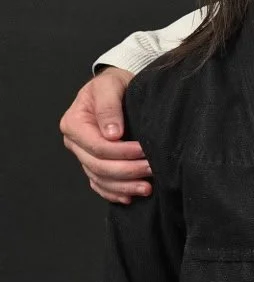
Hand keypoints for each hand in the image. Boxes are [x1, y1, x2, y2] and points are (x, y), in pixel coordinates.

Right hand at [60, 68, 149, 203]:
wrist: (116, 89)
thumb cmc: (113, 84)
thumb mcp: (110, 86)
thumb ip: (109, 106)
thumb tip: (112, 134)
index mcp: (74, 123)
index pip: (97, 147)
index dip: (122, 153)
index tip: (144, 151)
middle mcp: (75, 143)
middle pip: (98, 166)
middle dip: (127, 171)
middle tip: (153, 170)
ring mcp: (83, 155)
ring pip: (100, 179)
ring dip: (124, 186)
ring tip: (148, 188)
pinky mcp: (93, 164)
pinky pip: (100, 185)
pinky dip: (114, 193)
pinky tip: (131, 196)